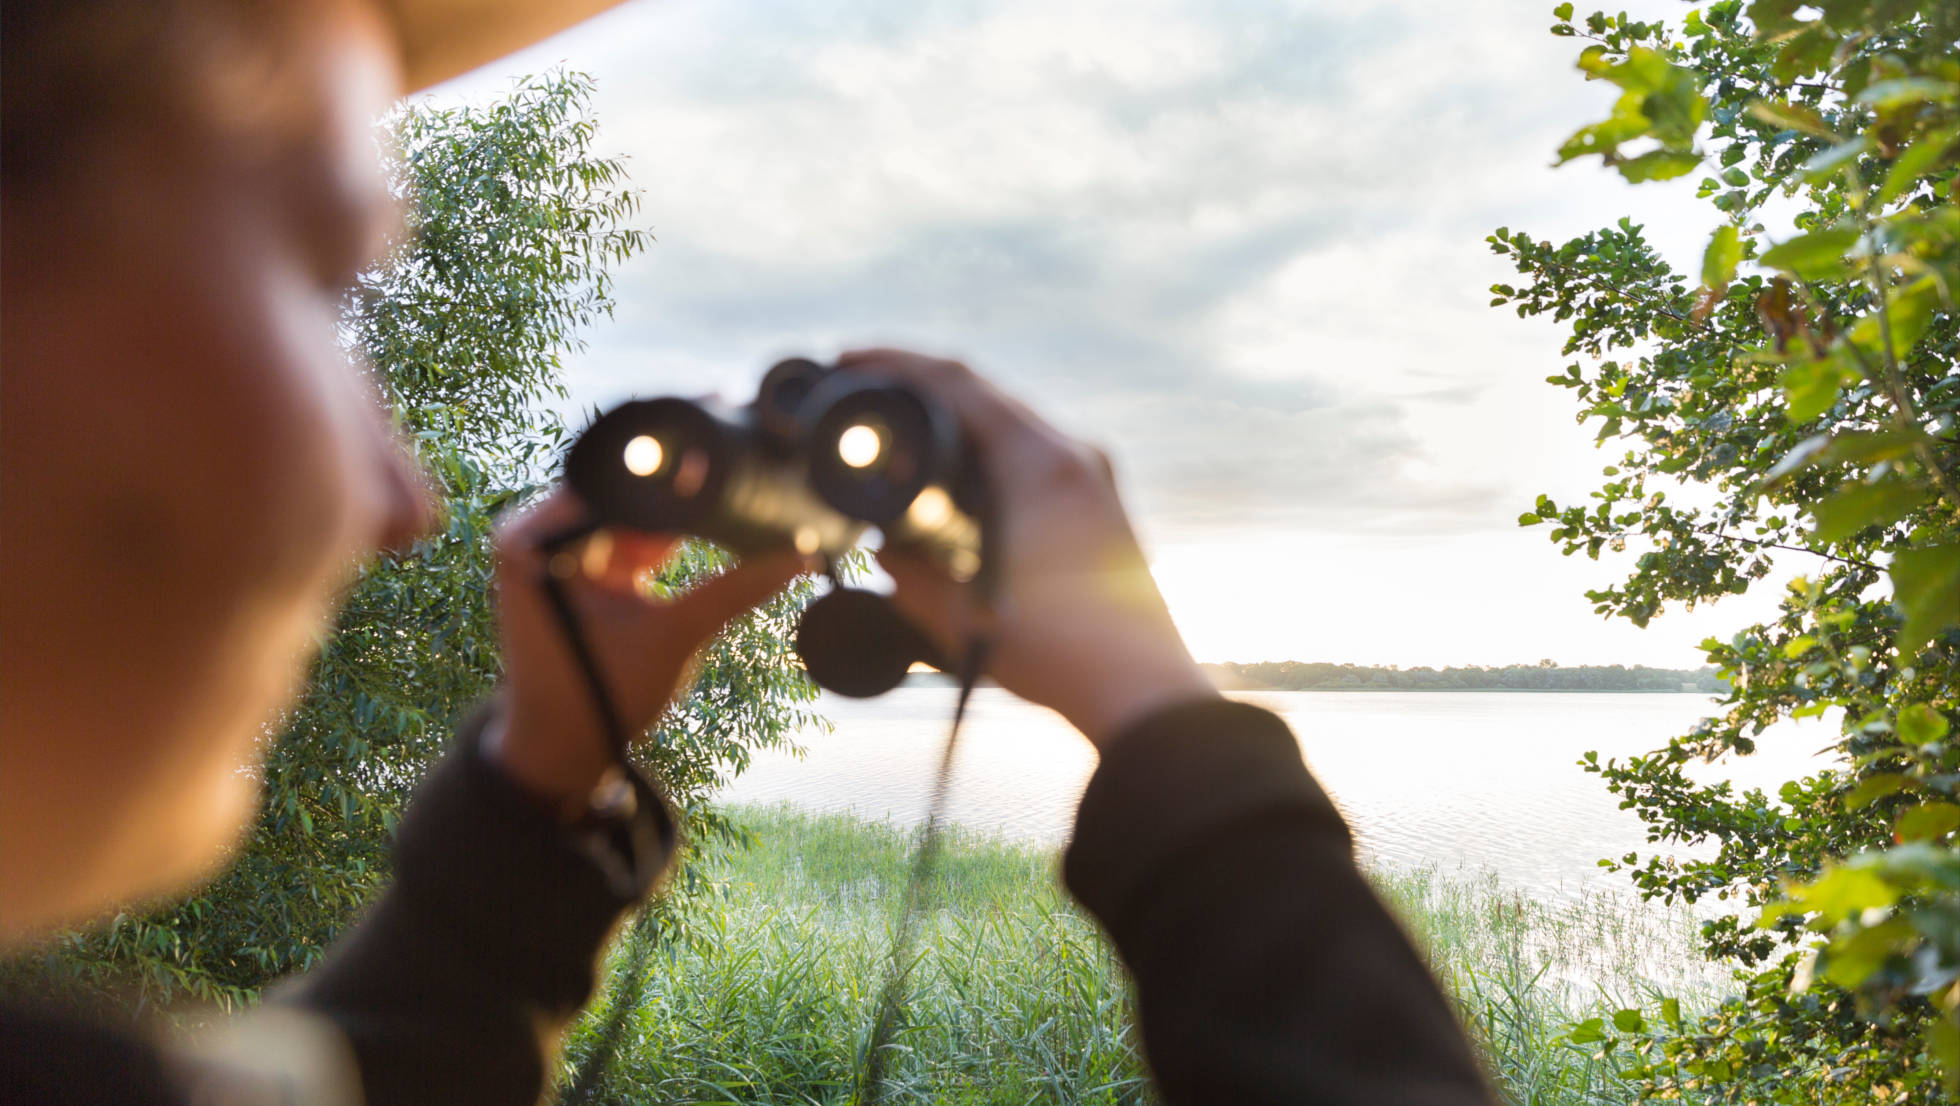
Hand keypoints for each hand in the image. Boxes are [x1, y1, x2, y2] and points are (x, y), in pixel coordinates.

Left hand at [486, 489, 805, 818]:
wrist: (559, 751)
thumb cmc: (596, 698)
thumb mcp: (674, 637)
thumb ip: (736, 591)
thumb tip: (799, 554)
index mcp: (540, 538)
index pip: (622, 483)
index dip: (680, 486)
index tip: (732, 484)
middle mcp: (536, 531)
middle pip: (626, 495)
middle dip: (679, 512)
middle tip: (735, 512)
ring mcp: (552, 549)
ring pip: (631, 516)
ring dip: (670, 533)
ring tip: (694, 547)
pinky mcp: (572, 567)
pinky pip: (623, 539)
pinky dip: (654, 552)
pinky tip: (678, 567)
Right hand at [837, 349, 1217, 748]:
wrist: (1143, 691)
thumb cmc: (1060, 652)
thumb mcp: (960, 614)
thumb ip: (909, 577)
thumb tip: (882, 553)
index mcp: (1040, 461)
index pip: (956, 381)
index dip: (894, 362)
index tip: (848, 358)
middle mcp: (1073, 454)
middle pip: (984, 392)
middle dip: (920, 383)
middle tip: (865, 385)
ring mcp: (1093, 476)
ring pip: (1011, 420)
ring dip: (955, 415)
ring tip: (902, 425)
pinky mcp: (1100, 503)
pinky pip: (1032, 451)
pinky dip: (987, 447)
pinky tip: (957, 474)